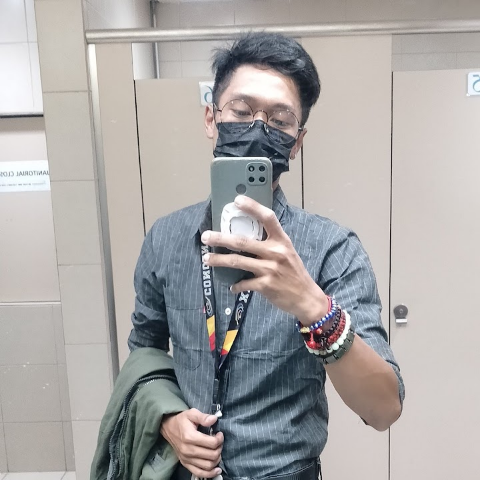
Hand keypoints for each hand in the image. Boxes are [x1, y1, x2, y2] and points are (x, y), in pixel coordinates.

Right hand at [160, 409, 222, 477]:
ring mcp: (186, 459)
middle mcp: (188, 450)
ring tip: (217, 451)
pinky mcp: (185, 464)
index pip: (211, 443)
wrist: (168, 428)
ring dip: (217, 459)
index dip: (219, 439)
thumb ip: (203, 417)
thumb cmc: (181, 420)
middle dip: (219, 448)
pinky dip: (210, 473)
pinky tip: (217, 469)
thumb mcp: (192, 413)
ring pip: (208, 466)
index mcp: (190, 437)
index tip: (219, 434)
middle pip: (211, 455)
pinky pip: (199, 473)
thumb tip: (214, 419)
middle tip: (219, 442)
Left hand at [201, 195, 328, 325]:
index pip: (268, 218)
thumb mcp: (287, 252)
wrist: (306, 297)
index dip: (253, 207)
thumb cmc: (294, 272)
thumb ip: (270, 243)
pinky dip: (235, 285)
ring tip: (206, 259)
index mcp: (282, 240)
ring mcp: (270, 269)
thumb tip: (246, 235)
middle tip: (206, 236)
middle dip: (220, 239)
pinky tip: (232, 286)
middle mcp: (276, 252)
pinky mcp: (265, 285)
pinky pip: (244, 283)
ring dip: (219, 260)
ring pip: (238, 261)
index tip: (237, 200)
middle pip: (242, 242)